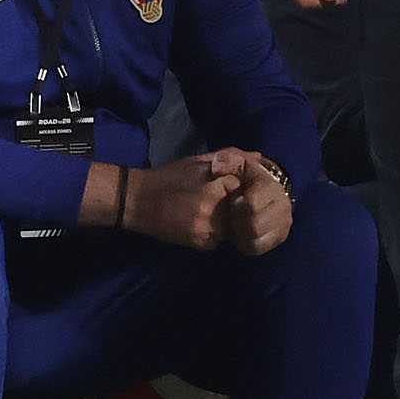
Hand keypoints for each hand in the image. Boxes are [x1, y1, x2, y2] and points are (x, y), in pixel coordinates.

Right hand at [120, 156, 239, 251]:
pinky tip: (198, 224)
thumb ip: (231, 158)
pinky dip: (212, 235)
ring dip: (225, 223)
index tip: (227, 189)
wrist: (139, 200)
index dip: (237, 189)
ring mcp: (208, 226)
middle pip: (241, 210)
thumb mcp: (200, 162)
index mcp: (217, 183)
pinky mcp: (199, 242)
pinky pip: (217, 241)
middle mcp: (215, 206)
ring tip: (204, 213)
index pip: (245, 189)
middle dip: (233, 207)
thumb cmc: (170, 177)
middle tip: (215, 203)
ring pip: (231, 228)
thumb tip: (260, 157)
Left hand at [209, 148, 294, 256]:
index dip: (237, 206)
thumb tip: (217, 167)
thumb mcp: (234, 163)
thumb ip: (226, 161)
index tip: (234, 199)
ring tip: (236, 221)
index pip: (252, 205)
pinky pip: (256, 248)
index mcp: (272, 185)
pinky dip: (244, 243)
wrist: (260, 189)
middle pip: (254, 225)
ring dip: (240, 232)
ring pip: (255, 239)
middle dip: (238, 221)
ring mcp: (284, 222)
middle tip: (233, 213)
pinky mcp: (280, 236)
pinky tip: (241, 232)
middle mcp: (283, 205)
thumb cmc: (244, 177)